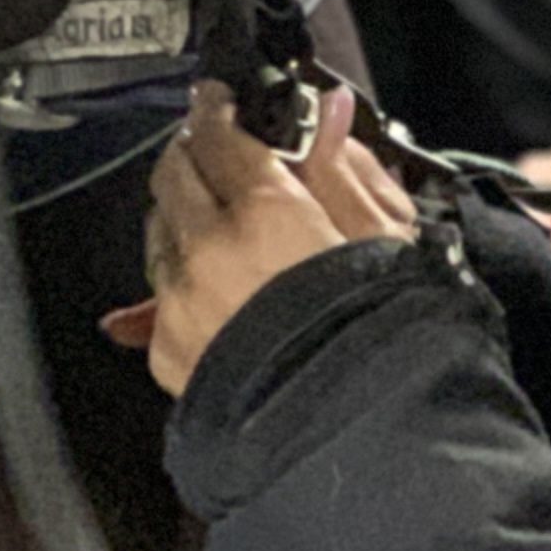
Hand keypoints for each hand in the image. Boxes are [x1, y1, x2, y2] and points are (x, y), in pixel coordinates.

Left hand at [104, 82, 415, 396]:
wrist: (373, 449)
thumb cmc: (391, 342)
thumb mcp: (389, 243)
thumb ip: (346, 170)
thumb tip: (330, 113)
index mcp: (266, 214)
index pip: (220, 133)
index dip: (220, 109)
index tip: (223, 101)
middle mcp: (208, 252)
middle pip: (174, 173)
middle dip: (195, 153)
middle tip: (220, 150)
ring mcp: (182, 304)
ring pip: (160, 230)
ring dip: (184, 214)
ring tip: (224, 221)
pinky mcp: (169, 352)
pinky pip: (159, 294)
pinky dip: (184, 277)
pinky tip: (218, 281)